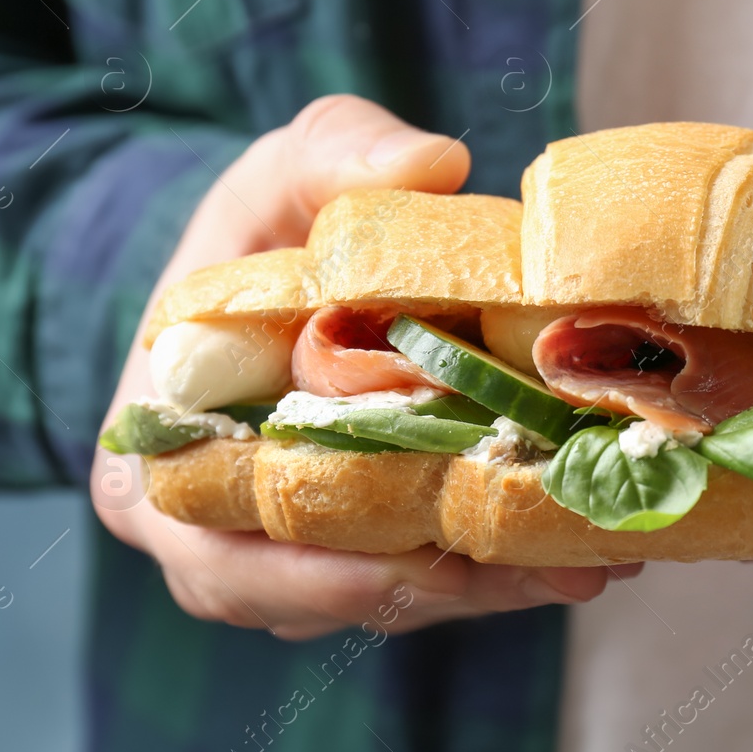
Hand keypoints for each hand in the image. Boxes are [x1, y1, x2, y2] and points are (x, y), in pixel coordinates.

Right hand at [94, 96, 636, 640]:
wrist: (272, 259)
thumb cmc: (264, 221)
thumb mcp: (286, 168)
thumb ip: (340, 153)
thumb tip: (435, 163)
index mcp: (160, 453)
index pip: (227, 546)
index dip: (322, 569)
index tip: (424, 557)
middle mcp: (211, 526)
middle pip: (323, 593)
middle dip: (444, 588)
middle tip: (556, 572)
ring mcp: (285, 548)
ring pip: (384, 598)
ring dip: (488, 589)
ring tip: (593, 565)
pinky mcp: (356, 544)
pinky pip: (420, 579)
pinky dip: (495, 569)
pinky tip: (585, 550)